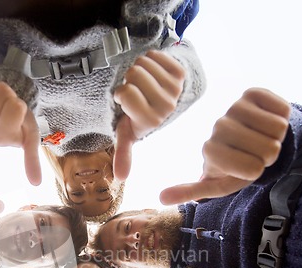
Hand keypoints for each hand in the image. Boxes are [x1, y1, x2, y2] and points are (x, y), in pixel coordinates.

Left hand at [0, 72, 41, 184]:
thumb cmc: (18, 123)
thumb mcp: (30, 137)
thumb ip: (32, 159)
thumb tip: (36, 184)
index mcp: (2, 138)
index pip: (15, 108)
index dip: (19, 104)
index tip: (17, 114)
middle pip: (1, 93)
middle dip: (7, 94)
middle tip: (6, 104)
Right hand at [113, 51, 184, 180]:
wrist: (165, 98)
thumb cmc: (140, 114)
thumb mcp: (130, 133)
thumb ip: (124, 153)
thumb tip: (120, 178)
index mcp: (150, 122)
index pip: (124, 93)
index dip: (120, 93)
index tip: (126, 103)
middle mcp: (166, 108)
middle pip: (133, 74)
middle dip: (129, 79)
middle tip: (137, 90)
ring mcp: (175, 89)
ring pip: (142, 63)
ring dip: (138, 68)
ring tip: (145, 82)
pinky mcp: (181, 73)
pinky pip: (154, 55)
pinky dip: (150, 60)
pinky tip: (154, 73)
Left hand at [160, 87, 290, 203]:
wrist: (250, 143)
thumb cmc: (233, 169)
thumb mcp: (215, 186)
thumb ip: (191, 191)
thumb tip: (161, 198)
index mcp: (210, 150)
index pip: (253, 168)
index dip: (257, 170)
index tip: (244, 167)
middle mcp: (219, 126)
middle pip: (268, 149)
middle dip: (268, 155)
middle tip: (255, 153)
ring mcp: (234, 107)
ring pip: (277, 128)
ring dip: (276, 137)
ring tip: (260, 138)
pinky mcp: (252, 93)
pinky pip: (282, 109)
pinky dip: (281, 117)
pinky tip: (266, 121)